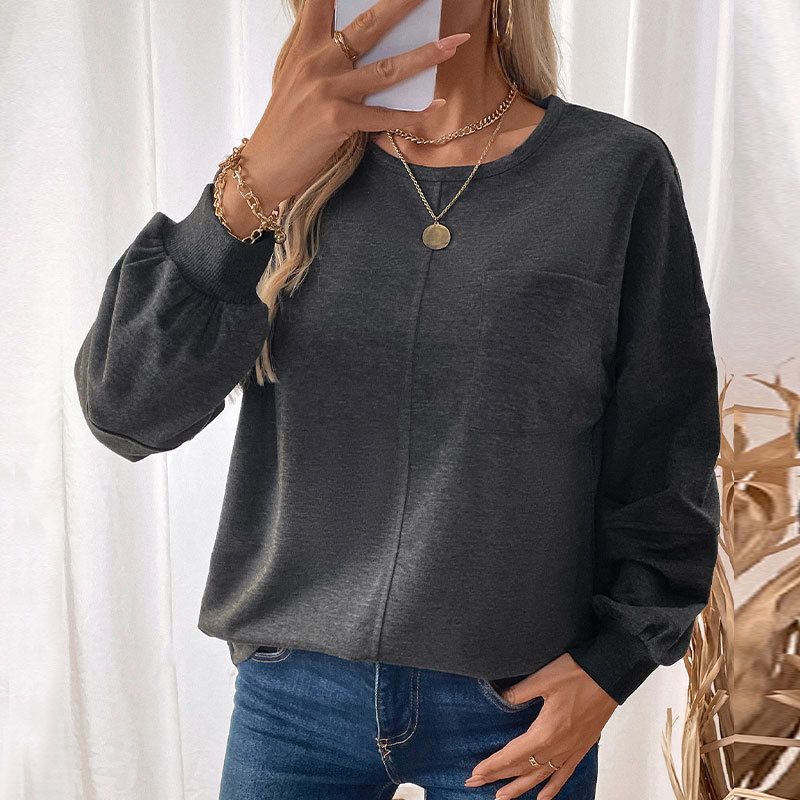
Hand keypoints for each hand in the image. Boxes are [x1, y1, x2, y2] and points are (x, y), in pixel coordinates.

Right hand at [238, 0, 470, 211]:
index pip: (323, 1)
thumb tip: (366, 51)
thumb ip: (324, 59)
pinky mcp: (337, 121)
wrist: (265, 166)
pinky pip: (383, 115)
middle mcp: (317, 62)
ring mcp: (327, 91)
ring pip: (385, 69)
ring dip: (424, 57)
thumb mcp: (297, 80)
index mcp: (305, 47)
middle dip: (402, 5)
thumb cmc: (286, 124)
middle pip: (368, 25)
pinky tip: (433, 106)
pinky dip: (411, 113)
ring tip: (451, 44)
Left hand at [464, 653, 617, 799]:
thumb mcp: (544, 678)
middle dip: (498, 777)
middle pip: (523, 768)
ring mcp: (571, 749)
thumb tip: (499, 697)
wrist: (611, 675)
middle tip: (475, 783)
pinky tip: (543, 798)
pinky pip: (564, 774)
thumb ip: (519, 692)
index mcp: (545, 732)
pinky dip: (553, 788)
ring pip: (541, 777)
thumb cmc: (579, 673)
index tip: (475, 773)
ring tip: (502, 798)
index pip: (512, 755)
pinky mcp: (582, 747)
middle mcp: (558, 747)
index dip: (493, 765)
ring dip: (520, 787)